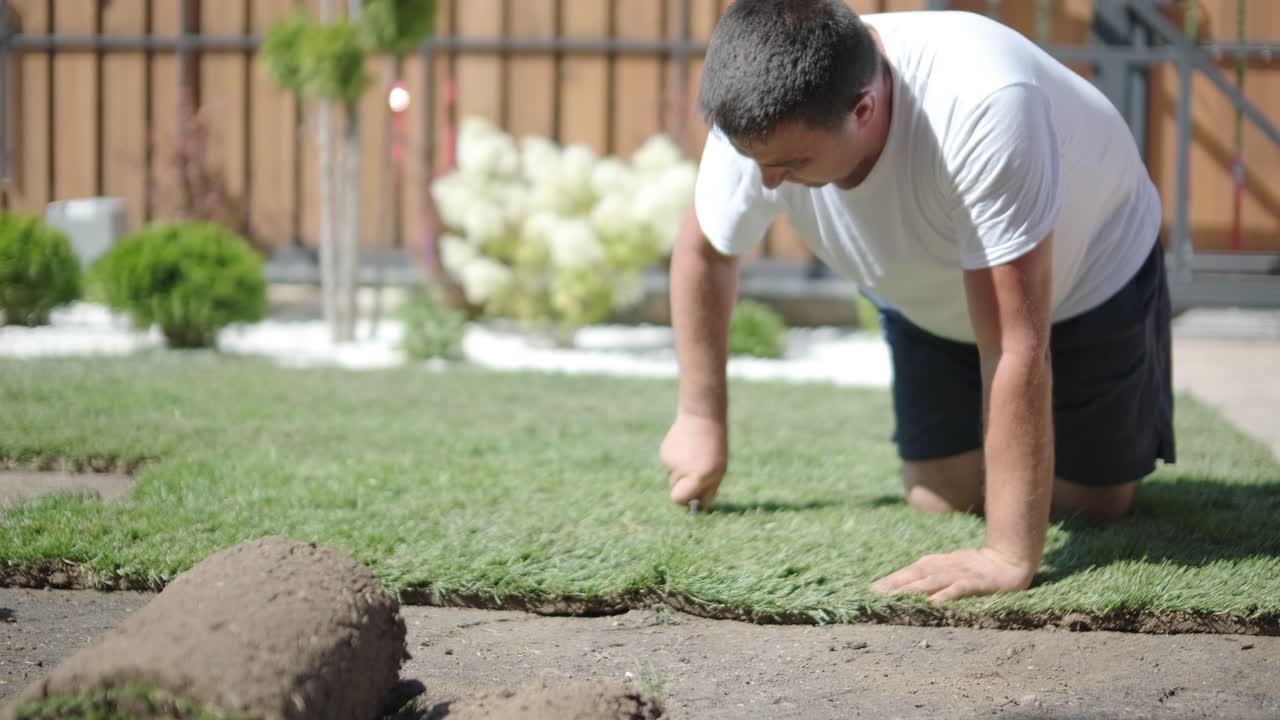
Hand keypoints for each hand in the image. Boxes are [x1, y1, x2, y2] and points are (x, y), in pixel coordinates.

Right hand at [660, 413, 727, 510]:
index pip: (679, 499)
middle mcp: (681, 470)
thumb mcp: (719, 470)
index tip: (691, 496)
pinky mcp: (663, 453)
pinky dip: (676, 461)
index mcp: (698, 476)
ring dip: (681, 472)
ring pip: (672, 477)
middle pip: (675, 490)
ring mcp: (670, 461)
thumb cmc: (715, 447)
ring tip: (693, 455)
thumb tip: (697, 507)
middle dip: (684, 486)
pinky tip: (685, 448)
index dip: (685, 500)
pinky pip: (669, 466)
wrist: (701, 417)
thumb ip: (708, 490)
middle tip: (696, 472)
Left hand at [870, 547, 1035, 602]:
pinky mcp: (974, 582)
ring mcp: (957, 574)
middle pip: (913, 577)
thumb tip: (903, 588)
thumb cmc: (973, 567)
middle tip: (875, 596)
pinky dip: (945, 595)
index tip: (870, 591)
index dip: (889, 582)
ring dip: (912, 591)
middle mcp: (941, 568)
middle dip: (894, 586)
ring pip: (931, 582)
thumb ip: (927, 577)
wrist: (1007, 559)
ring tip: (895, 599)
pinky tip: (934, 603)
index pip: (907, 573)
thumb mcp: (947, 569)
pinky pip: (957, 589)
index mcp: (933, 564)